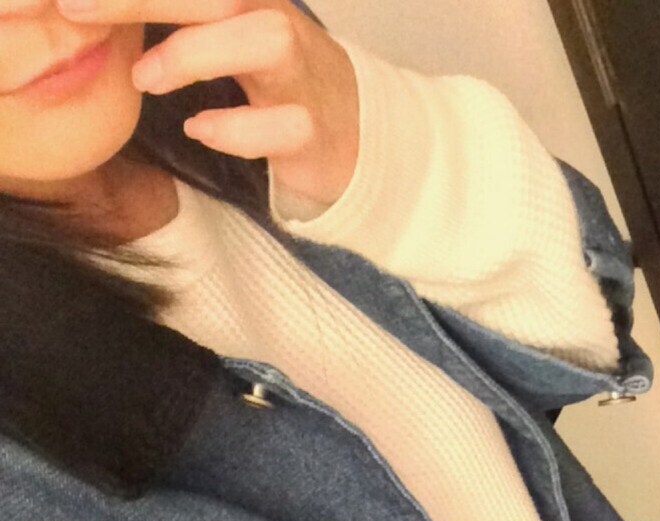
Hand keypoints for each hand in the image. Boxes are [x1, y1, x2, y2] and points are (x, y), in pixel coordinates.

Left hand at [58, 0, 359, 209]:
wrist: (357, 141)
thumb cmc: (278, 87)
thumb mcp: (226, 36)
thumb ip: (178, 18)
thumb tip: (99, 11)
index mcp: (250, 2)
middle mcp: (280, 26)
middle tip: (76, 8)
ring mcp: (305, 80)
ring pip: (266, 40)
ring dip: (197, 53)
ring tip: (145, 79)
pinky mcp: (317, 134)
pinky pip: (285, 125)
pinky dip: (236, 129)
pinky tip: (198, 130)